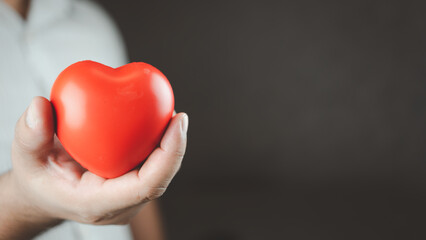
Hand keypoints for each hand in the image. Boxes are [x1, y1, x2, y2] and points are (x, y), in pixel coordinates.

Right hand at [4, 96, 186, 232]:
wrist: (44, 193)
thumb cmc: (38, 178)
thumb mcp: (26, 157)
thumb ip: (29, 135)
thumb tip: (42, 105)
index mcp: (97, 204)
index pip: (146, 185)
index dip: (169, 154)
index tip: (177, 122)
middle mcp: (119, 206)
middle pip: (160, 179)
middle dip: (175, 147)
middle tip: (178, 115)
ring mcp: (127, 200)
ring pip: (160, 174)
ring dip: (171, 146)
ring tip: (171, 115)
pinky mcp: (130, 189)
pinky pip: (151, 168)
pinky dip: (159, 145)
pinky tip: (157, 121)